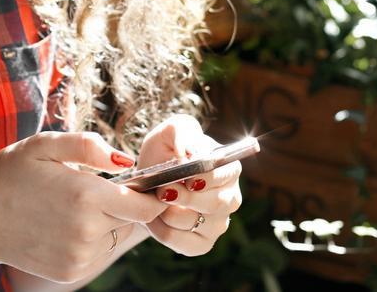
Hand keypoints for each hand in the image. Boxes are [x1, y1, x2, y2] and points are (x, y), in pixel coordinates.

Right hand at [0, 131, 166, 283]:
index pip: (146, 205)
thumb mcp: (43, 145)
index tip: (144, 183)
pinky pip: (98, 253)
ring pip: (116, 236)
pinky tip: (65, 224)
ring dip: (108, 222)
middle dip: (127, 204)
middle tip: (99, 189)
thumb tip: (125, 160)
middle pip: (134, 220)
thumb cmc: (8, 176)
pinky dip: (92, 239)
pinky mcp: (71, 272)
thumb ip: (87, 145)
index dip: (151, 194)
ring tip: (75, 206)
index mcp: (86, 195)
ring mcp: (80, 256)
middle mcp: (88, 231)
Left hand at [136, 114, 242, 255]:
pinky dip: (163, 231)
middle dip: (185, 197)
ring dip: (168, 212)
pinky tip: (154, 217)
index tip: (186, 177)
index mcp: (229, 169)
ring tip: (154, 200)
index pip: (226, 174)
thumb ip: (182, 131)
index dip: (206, 177)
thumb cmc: (164, 152)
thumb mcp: (169, 133)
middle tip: (162, 190)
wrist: (147, 181)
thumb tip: (191, 151)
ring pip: (195, 223)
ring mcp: (218, 224)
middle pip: (215, 203)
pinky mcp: (202, 244)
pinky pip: (183, 243)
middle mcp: (230, 198)